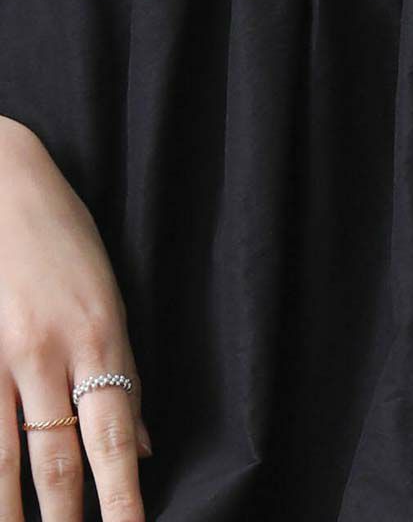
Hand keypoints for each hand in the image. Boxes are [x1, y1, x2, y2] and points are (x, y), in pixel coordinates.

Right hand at [0, 120, 150, 520]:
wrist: (3, 181)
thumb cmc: (65, 238)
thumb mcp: (110, 295)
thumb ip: (123, 372)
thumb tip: (142, 446)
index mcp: (99, 335)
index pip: (115, 437)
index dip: (123, 497)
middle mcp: (47, 353)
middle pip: (56, 459)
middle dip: (68, 519)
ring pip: (2, 457)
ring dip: (13, 512)